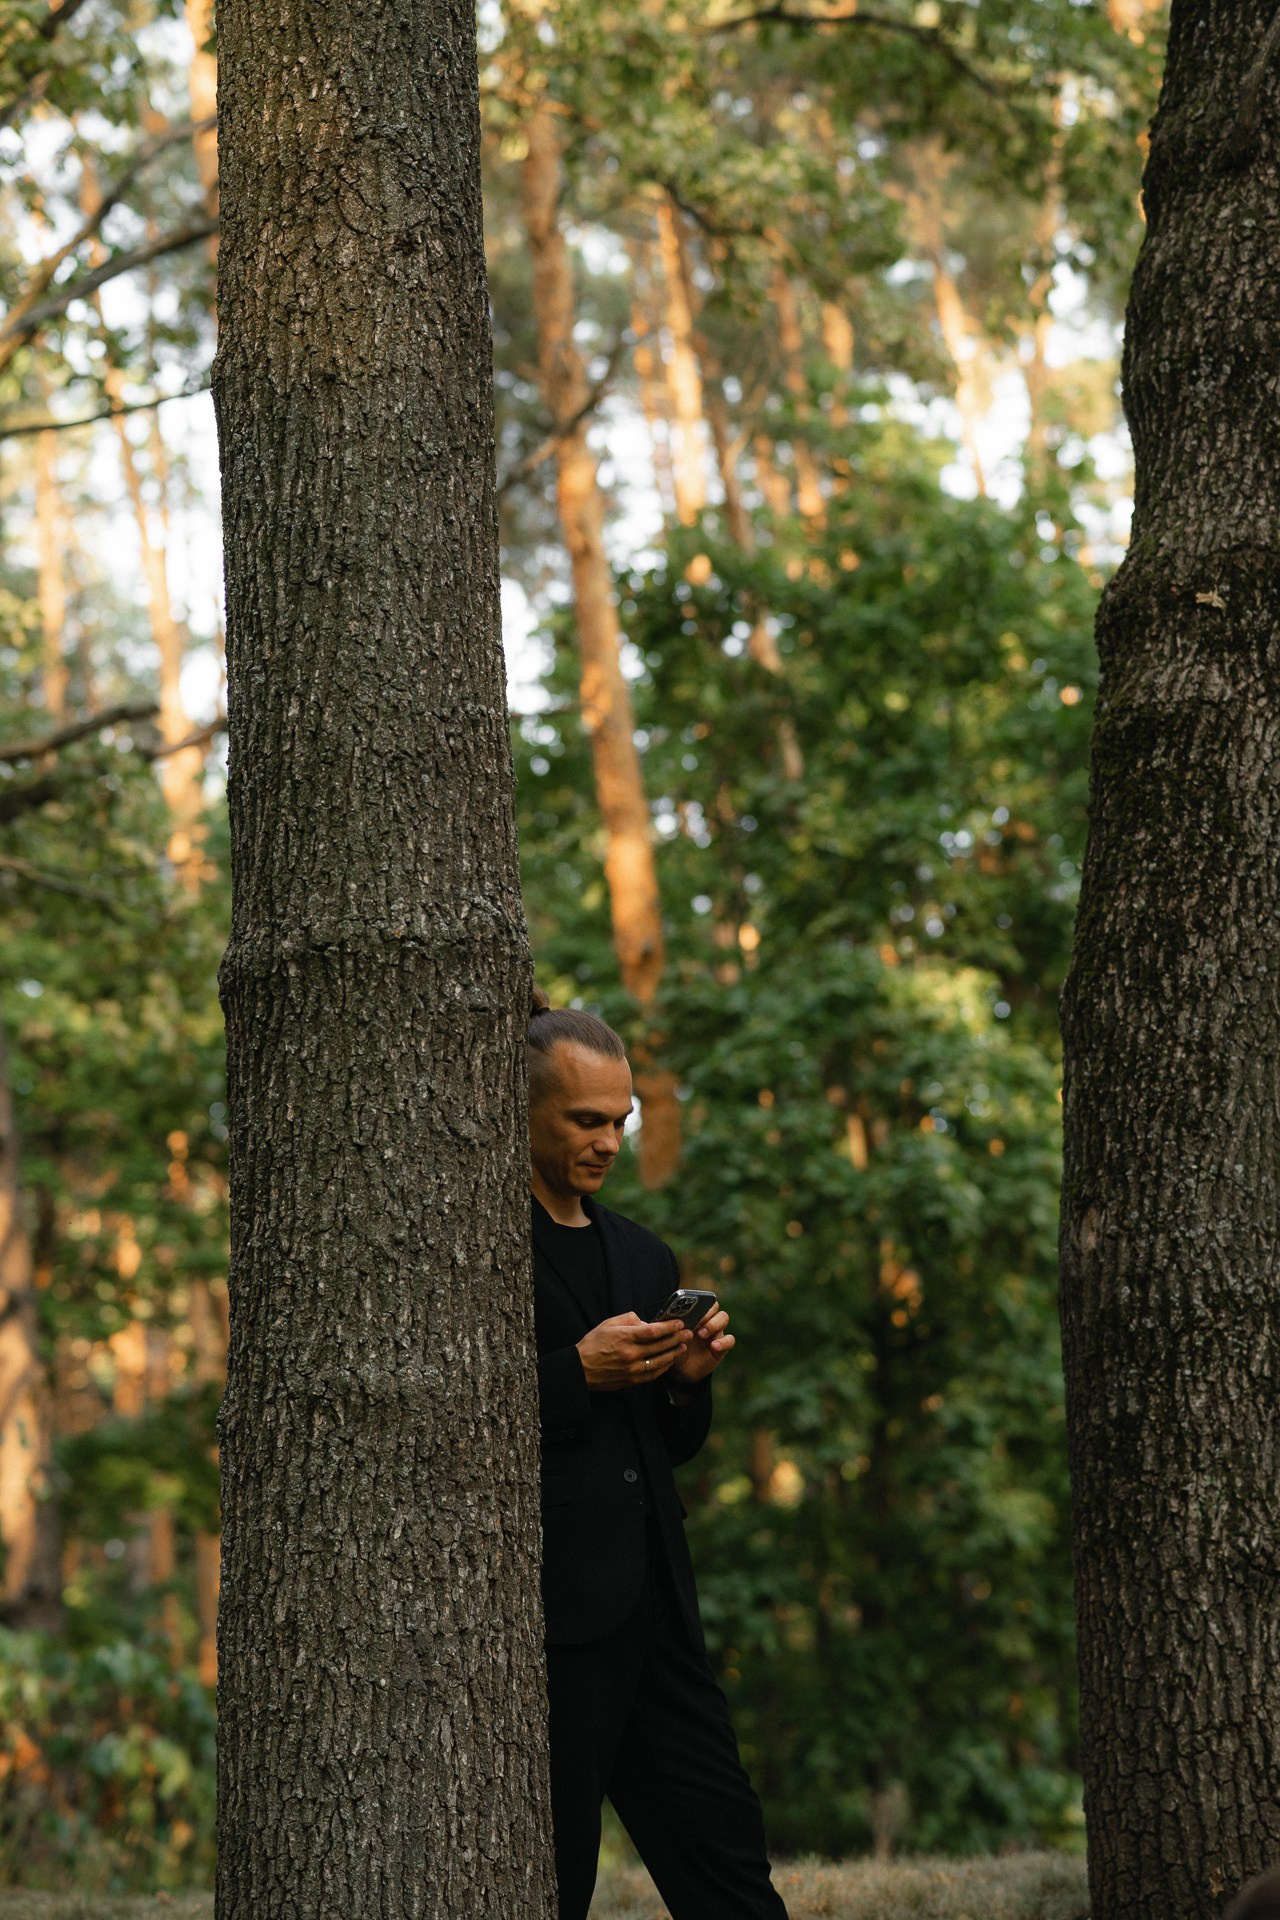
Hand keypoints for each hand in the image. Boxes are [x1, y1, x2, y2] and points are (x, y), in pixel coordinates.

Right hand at [577, 1312, 691, 1390]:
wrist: (580, 1369)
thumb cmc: (593, 1344)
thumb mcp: (608, 1324)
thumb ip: (628, 1319)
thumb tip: (645, 1321)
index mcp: (625, 1337)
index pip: (653, 1331)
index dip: (668, 1326)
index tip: (678, 1323)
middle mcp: (631, 1354)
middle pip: (660, 1345)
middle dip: (677, 1338)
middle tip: (688, 1333)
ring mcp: (632, 1369)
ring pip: (660, 1361)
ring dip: (674, 1353)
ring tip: (682, 1347)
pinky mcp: (632, 1380)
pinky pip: (653, 1374)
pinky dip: (664, 1367)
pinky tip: (669, 1361)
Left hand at [669, 1305, 733, 1388]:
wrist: (681, 1371)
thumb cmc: (674, 1349)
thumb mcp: (669, 1338)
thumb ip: (671, 1328)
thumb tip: (670, 1321)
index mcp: (693, 1314)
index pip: (700, 1299)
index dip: (697, 1302)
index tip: (689, 1311)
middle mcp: (706, 1320)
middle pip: (714, 1306)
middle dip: (706, 1312)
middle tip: (696, 1323)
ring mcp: (715, 1332)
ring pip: (723, 1317)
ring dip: (713, 1324)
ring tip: (702, 1334)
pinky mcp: (722, 1347)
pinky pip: (730, 1340)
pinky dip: (724, 1342)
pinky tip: (714, 1346)